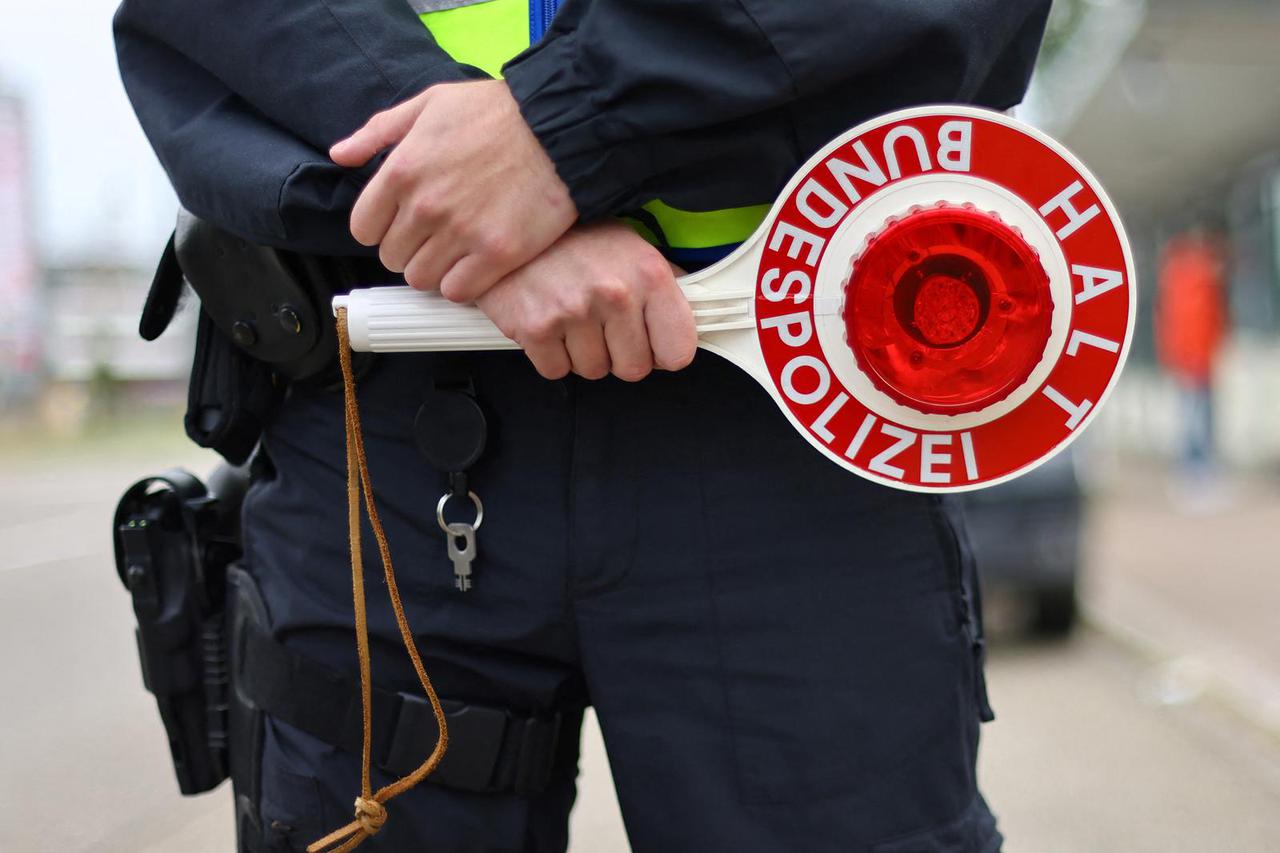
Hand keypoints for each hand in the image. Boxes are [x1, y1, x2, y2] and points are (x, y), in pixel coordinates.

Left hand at [331, 80, 575, 301]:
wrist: (559, 127)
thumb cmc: (497, 112)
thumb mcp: (431, 103)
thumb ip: (380, 131)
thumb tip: (340, 155)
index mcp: (402, 171)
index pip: (363, 229)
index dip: (381, 228)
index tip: (403, 223)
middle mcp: (425, 207)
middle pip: (393, 258)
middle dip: (410, 249)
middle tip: (436, 236)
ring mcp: (461, 234)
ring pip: (422, 279)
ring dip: (435, 270)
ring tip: (456, 252)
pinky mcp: (497, 254)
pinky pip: (459, 292)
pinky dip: (463, 284)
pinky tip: (477, 265)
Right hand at [475, 222, 697, 381]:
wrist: (511, 221)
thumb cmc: (575, 237)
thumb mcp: (632, 248)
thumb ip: (663, 287)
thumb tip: (694, 318)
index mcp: (648, 275)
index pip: (678, 352)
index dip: (662, 353)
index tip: (651, 344)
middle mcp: (615, 294)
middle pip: (633, 370)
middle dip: (618, 355)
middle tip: (602, 325)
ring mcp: (574, 312)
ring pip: (593, 371)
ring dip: (583, 353)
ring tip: (572, 316)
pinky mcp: (536, 328)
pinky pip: (556, 371)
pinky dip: (551, 355)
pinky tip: (549, 322)